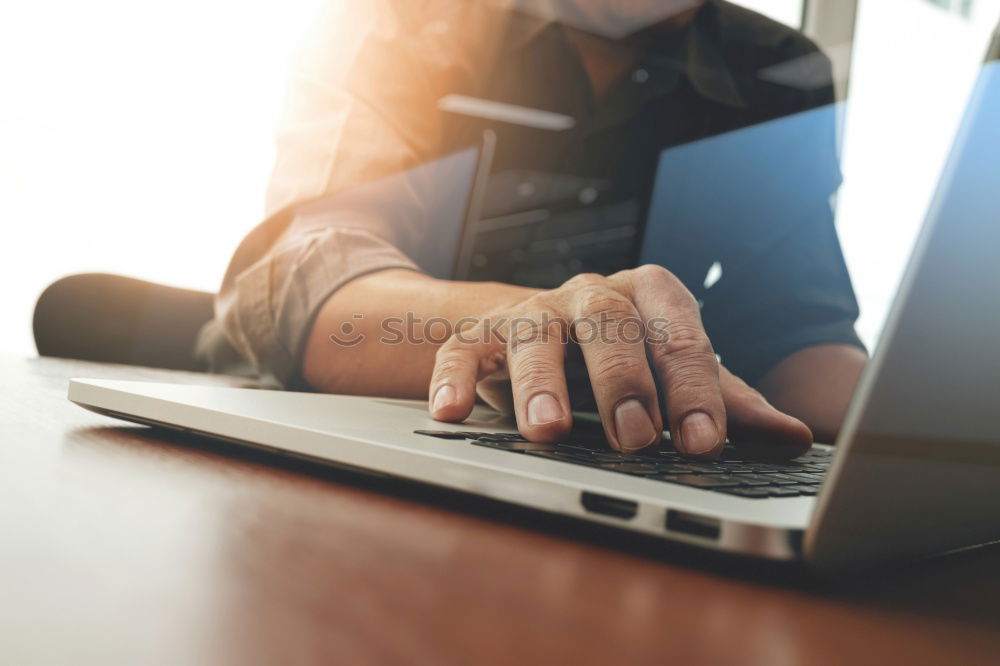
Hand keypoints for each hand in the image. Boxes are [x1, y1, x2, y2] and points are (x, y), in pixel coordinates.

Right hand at [428, 265, 812, 458]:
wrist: (548, 331)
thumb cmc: (624, 357)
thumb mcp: (675, 374)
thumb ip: (727, 403)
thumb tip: (796, 439)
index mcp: (649, 297)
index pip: (678, 336)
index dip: (692, 390)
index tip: (702, 443)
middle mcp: (590, 295)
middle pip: (606, 320)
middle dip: (620, 378)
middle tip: (633, 437)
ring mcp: (533, 312)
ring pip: (533, 333)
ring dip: (537, 382)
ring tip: (543, 434)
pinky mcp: (480, 334)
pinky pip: (460, 348)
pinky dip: (453, 379)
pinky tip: (450, 415)